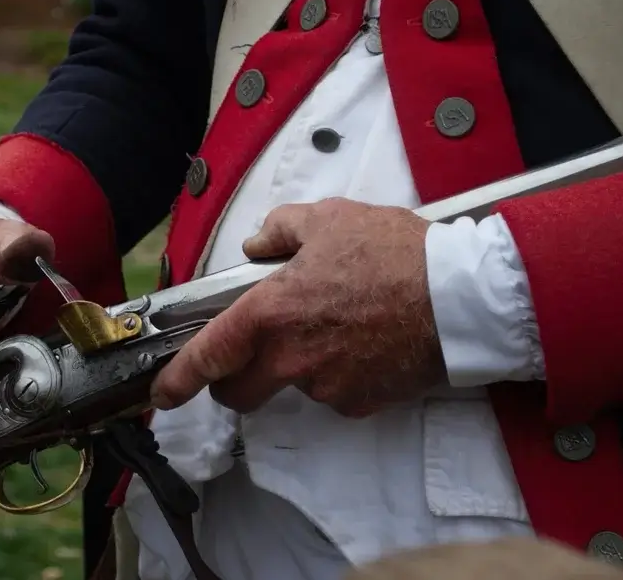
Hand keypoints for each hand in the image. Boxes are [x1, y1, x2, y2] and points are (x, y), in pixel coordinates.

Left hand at [150, 198, 446, 417]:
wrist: (460, 296)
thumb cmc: (394, 253)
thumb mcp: (329, 219)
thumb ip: (280, 230)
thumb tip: (257, 245)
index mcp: (271, 313)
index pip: (209, 355)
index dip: (178, 378)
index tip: (162, 392)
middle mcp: (291, 358)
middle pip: (241, 392)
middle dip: (236, 381)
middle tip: (255, 353)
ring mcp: (327, 386)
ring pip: (295, 384)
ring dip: (303, 362)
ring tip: (343, 322)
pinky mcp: (360, 403)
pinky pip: (336, 390)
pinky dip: (342, 371)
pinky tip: (369, 340)